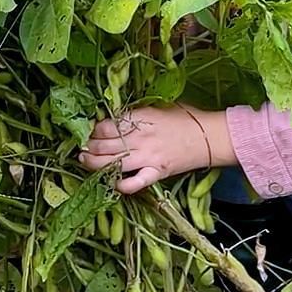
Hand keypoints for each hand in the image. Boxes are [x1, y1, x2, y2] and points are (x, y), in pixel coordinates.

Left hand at [79, 105, 236, 193]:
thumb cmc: (187, 118)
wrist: (210, 137)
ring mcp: (148, 157)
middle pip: (105, 144)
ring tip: (84, 161)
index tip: (89, 130)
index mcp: (141, 118)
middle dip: (88, 146)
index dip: (93, 129)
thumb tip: (115, 114)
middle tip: (81, 147)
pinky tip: (111, 183)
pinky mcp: (156, 173)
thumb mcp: (159, 106)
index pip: (107, 124)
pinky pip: (135, 182)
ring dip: (94, 163)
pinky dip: (121, 185)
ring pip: (113, 162)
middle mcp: (140, 138)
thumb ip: (137, 112)